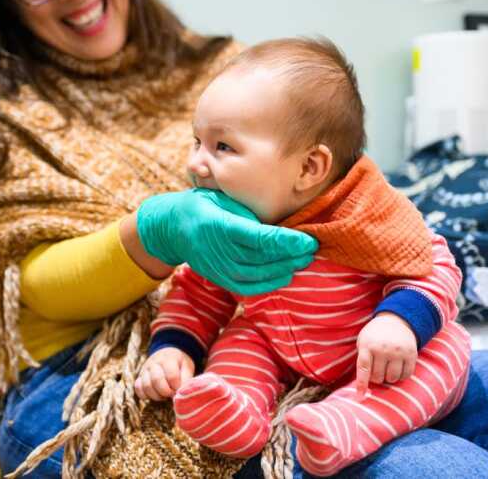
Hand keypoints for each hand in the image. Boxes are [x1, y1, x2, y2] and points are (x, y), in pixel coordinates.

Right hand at [135, 347, 194, 400]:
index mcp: (168, 359)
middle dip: (166, 392)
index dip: (176, 386)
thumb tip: (180, 394)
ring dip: (156, 395)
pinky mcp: (140, 377)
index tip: (179, 388)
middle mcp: (154, 363)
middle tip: (171, 393)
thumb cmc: (179, 363)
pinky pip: (138, 388)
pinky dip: (145, 395)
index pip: (172, 376)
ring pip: (146, 386)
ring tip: (164, 395)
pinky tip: (155, 394)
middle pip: (157, 380)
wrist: (167, 353)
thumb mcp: (187, 367)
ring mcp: (145, 370)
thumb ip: (186, 380)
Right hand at [136, 188, 317, 294]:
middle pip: (264, 259)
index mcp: (221, 225)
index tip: (309, 239)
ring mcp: (218, 268)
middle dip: (292, 256)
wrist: (173, 227)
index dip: (289, 242)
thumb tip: (281, 227)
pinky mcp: (219, 278)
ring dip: (285, 269)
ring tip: (304, 261)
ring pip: (259, 275)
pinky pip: (248, 287)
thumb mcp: (224, 199)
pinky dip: (269, 283)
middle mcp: (219, 250)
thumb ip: (249, 214)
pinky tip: (285, 275)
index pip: (262, 239)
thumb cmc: (204, 205)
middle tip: (314, 248)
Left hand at [354, 312, 417, 398]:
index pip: (364, 369)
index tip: (360, 396)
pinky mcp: (411, 354)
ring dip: (389, 378)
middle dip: (376, 377)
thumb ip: (363, 360)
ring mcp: (398, 352)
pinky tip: (398, 368)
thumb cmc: (375, 335)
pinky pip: (406, 375)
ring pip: (392, 378)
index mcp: (368, 345)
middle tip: (378, 369)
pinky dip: (401, 376)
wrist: (396, 320)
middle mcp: (383, 349)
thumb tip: (363, 386)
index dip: (362, 384)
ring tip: (387, 368)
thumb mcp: (363, 341)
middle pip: (378, 377)